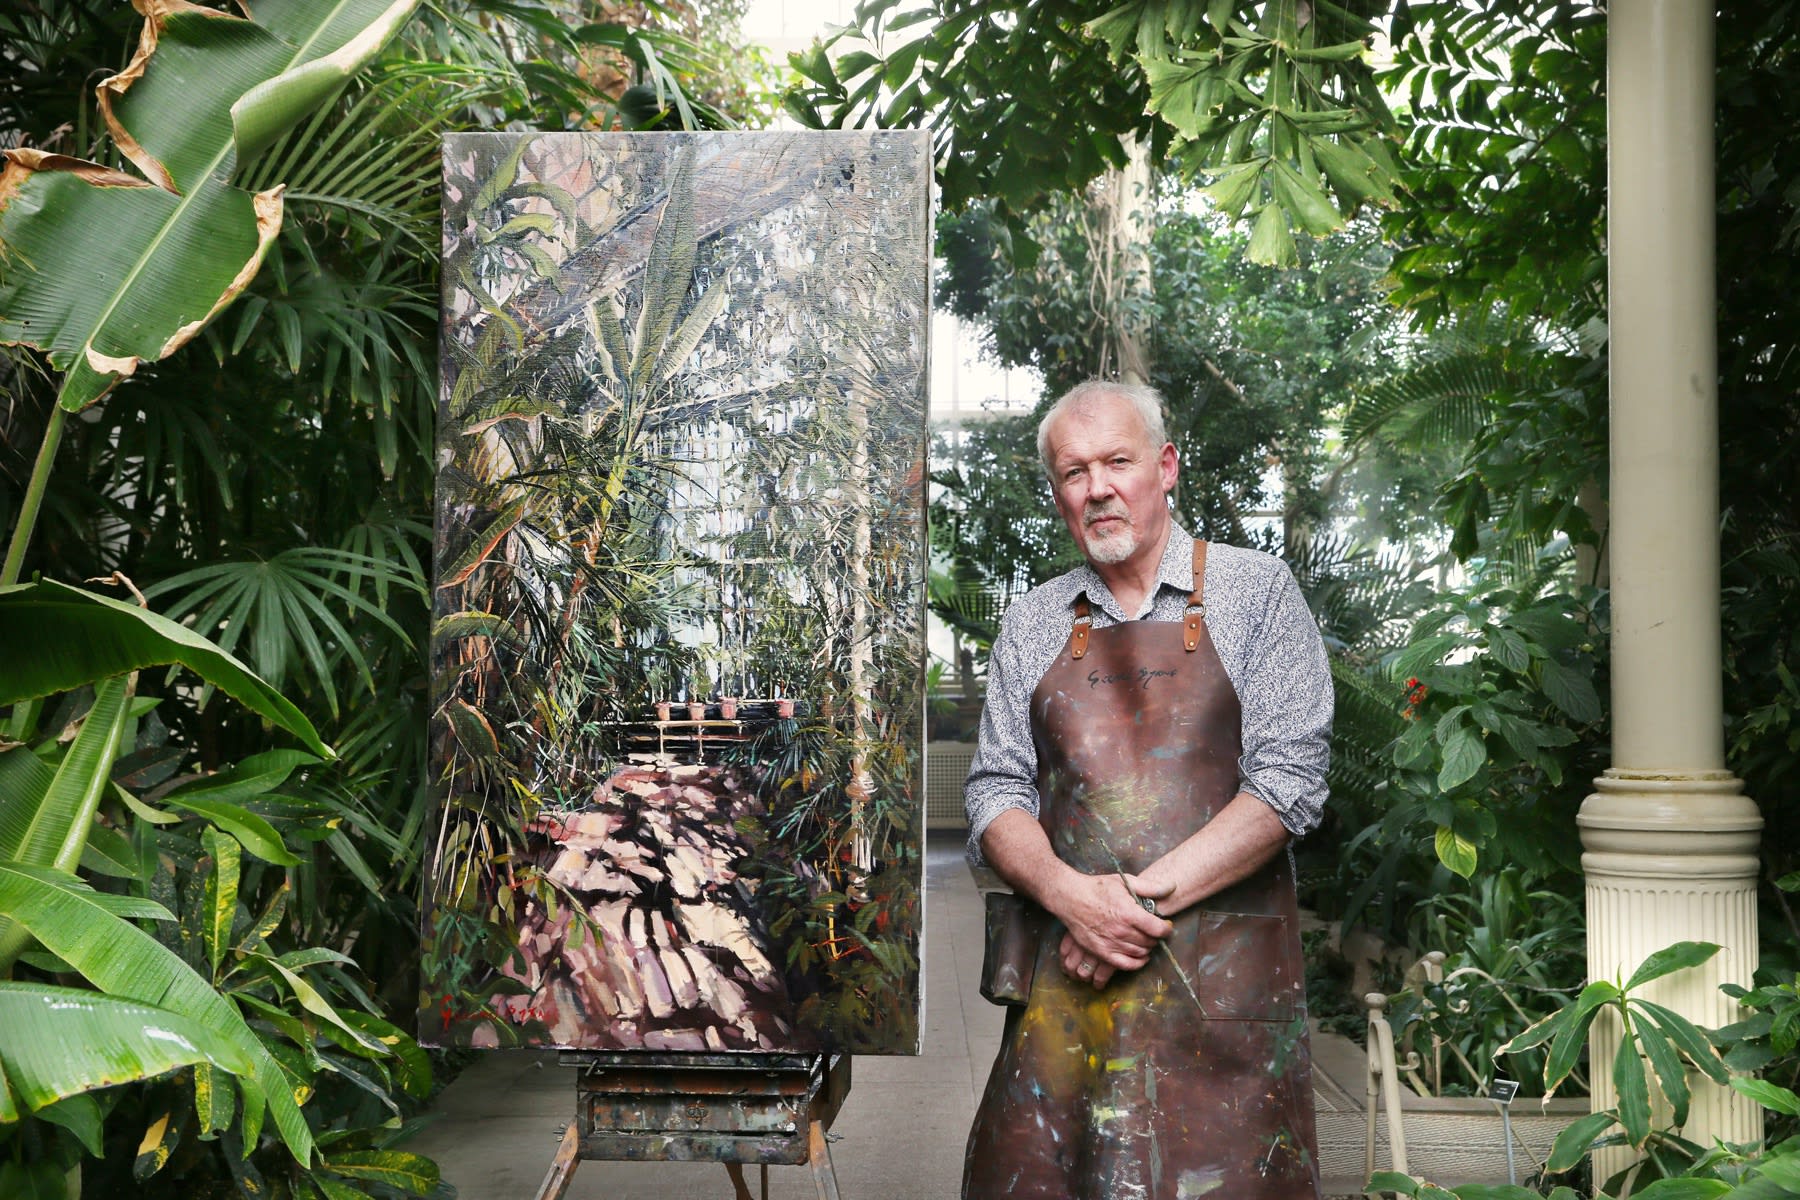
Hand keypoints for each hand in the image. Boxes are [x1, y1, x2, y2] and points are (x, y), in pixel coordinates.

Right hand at [1053, 872, 1173, 987]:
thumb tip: (1172, 887)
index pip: (1158, 929)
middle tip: (1154, 932)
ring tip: (1146, 941)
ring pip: (1140, 953)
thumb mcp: (1125, 881)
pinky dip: (1137, 963)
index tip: (1166, 926)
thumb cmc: (1097, 888)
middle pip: (1150, 941)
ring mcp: (1111, 943)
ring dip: (1147, 948)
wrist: (1071, 898)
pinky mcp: (1102, 952)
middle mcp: (1122, 931)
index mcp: (1129, 913)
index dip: (1166, 929)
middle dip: (1156, 937)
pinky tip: (1141, 957)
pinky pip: (1126, 964)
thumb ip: (1150, 887)